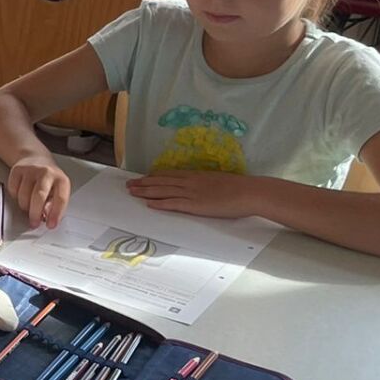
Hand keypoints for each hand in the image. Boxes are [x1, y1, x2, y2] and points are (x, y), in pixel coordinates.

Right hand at [8, 154, 70, 228]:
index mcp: (61, 180)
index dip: (55, 214)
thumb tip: (48, 218)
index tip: (51, 225)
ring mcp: (31, 170)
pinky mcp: (17, 170)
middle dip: (35, 213)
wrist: (35, 158)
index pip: (60, 199)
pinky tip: (21, 195)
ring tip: (28, 207)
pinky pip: (13, 191)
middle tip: (33, 223)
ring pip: (23, 196)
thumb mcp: (57, 191)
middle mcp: (47, 173)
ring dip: (24, 207)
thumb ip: (54, 205)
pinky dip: (16, 197)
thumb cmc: (48, 180)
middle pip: (39, 197)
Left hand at [126, 171, 264, 218]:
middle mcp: (190, 182)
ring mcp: (192, 193)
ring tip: (132, 192)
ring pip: (163, 191)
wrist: (249, 191)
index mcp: (196, 175)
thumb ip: (206, 183)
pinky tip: (150, 204)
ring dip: (146, 192)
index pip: (170, 174)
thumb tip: (200, 186)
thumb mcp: (218, 181)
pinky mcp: (196, 205)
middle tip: (129, 184)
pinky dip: (160, 204)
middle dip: (144, 183)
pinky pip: (174, 204)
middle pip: (162, 181)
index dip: (154, 176)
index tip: (143, 177)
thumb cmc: (239, 187)